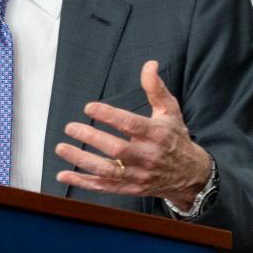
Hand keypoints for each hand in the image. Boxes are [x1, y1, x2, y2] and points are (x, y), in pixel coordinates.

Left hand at [54, 60, 211, 209]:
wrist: (191, 175)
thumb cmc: (175, 138)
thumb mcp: (170, 111)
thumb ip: (155, 88)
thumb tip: (149, 64)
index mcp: (157, 135)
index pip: (131, 125)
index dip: (109, 115)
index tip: (89, 107)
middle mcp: (147, 157)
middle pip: (117, 150)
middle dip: (92, 138)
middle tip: (70, 127)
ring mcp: (138, 175)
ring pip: (107, 171)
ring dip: (82, 160)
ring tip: (61, 148)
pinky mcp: (131, 188)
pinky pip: (104, 187)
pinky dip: (83, 183)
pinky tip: (64, 174)